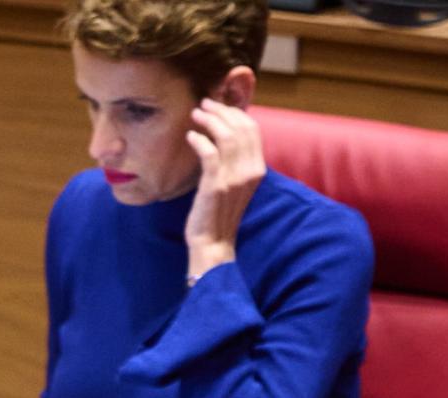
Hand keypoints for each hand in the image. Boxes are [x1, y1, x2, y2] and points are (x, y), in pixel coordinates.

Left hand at [184, 98, 265, 280]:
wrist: (213, 243)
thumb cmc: (218, 214)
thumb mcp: (234, 185)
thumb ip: (234, 163)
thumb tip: (224, 138)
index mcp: (257, 169)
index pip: (252, 129)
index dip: (236, 112)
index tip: (219, 106)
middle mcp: (250, 171)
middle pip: (242, 127)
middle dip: (222, 110)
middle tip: (204, 103)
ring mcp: (234, 179)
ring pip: (227, 136)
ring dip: (210, 120)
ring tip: (195, 114)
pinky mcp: (215, 186)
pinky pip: (210, 153)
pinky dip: (200, 140)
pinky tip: (190, 136)